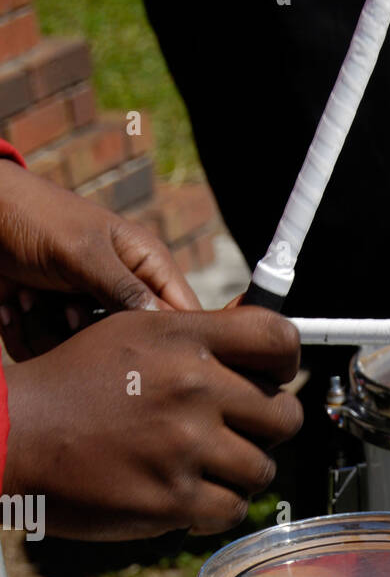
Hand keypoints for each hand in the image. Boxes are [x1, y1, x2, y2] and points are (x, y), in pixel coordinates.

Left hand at [0, 159, 199, 357]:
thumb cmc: (31, 217)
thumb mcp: (82, 250)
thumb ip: (127, 290)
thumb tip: (168, 328)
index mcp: (147, 266)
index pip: (186, 315)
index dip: (173, 338)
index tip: (133, 340)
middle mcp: (122, 294)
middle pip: (132, 348)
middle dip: (90, 335)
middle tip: (65, 308)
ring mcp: (88, 313)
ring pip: (88, 359)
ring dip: (48, 332)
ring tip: (29, 297)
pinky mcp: (56, 328)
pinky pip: (52, 357)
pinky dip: (25, 334)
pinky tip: (14, 303)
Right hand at [4, 307, 301, 539]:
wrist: (14, 433)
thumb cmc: (72, 385)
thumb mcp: (131, 334)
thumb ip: (198, 339)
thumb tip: (267, 346)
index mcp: (182, 337)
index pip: (278, 341)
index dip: (287, 365)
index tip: (275, 380)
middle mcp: (191, 387)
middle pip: (283, 415)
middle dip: (267, 430)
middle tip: (237, 435)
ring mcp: (184, 445)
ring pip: (262, 469)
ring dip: (239, 474)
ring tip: (202, 467)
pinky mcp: (173, 498)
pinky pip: (232, 510)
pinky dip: (215, 509)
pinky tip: (186, 495)